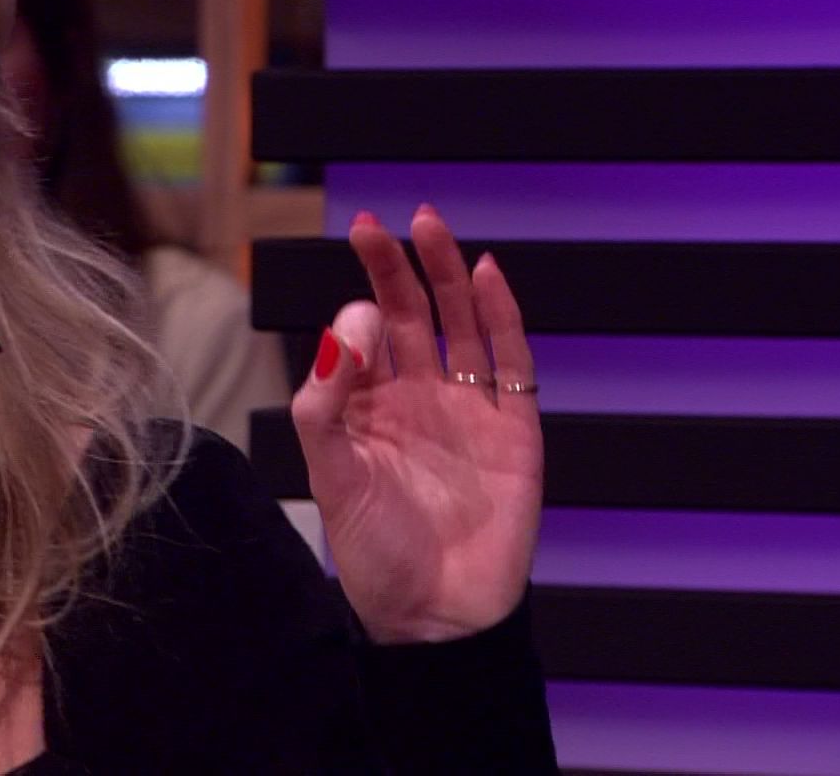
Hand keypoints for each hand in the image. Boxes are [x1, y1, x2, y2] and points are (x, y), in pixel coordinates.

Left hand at [289, 204, 542, 643]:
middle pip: (410, 316)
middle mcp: (419, 399)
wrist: (434, 616)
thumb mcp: (331, 475)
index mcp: (369, 408)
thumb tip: (340, 330)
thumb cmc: (374, 552)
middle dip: (396, 268)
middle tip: (380, 222)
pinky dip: (502, 318)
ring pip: (459, 326)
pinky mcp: (514, 431)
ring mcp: (468, 411)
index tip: (352, 309)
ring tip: (430, 226)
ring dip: (446, 276)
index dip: (357, 309)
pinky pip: (511, 364)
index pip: (363, 338)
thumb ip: (325, 404)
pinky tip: (487, 275)